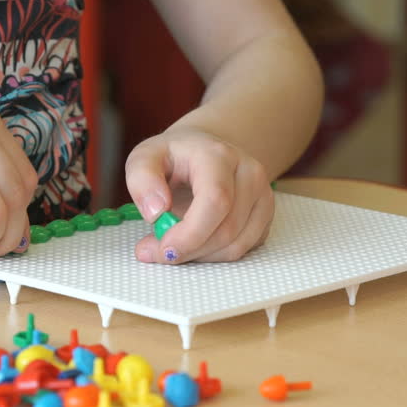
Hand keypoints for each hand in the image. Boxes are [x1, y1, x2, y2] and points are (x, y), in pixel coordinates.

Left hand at [125, 128, 273, 263]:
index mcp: (218, 156)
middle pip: (226, 229)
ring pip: (236, 245)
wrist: (204, 150)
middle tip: (155, 251)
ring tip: (173, 243)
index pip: (215, 201)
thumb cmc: (173, 156)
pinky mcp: (264, 215)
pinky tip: (195, 241)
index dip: (191, 234)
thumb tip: (156, 212)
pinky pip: (243, 249)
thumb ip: (141, 180)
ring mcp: (263, 195)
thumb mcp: (145, 157)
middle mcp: (249, 173)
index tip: (163, 248)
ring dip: (200, 256)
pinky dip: (214, 255)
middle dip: (189, 250)